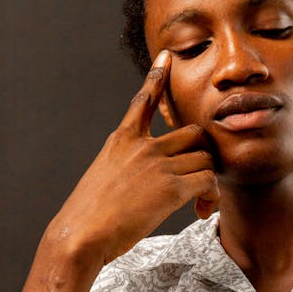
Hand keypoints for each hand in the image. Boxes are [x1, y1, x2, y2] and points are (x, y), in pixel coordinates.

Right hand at [47, 52, 218, 267]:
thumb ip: (124, 165)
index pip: (144, 100)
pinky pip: (209, 181)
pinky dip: (211, 197)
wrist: (81, 234)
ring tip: (200, 201)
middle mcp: (142, 146)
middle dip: (203, 151)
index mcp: (122, 140)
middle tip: (200, 176)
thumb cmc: (88, 215)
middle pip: (193, 132)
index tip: (167, 57)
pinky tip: (201, 211)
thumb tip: (140, 175)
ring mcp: (158, 165)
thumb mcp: (102, 176)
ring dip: (209, 178)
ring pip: (206, 157)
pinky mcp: (171, 189)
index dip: (157, 77)